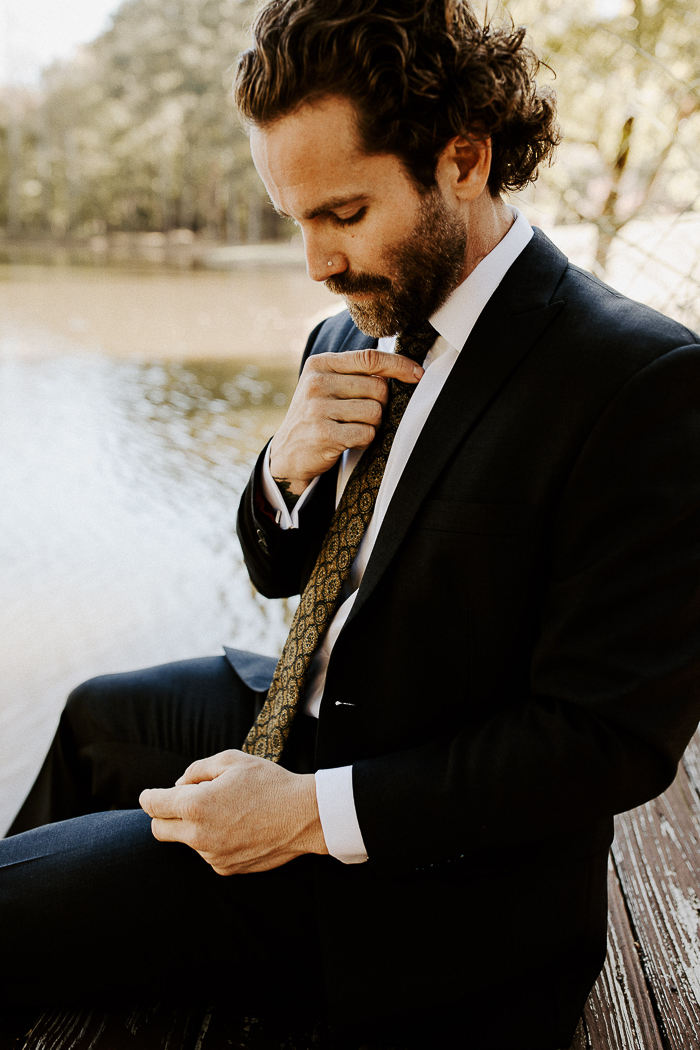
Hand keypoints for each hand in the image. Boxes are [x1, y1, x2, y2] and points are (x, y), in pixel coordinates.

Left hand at [139, 750, 328, 874]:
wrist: (303, 816)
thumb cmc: (269, 782)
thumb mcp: (232, 760)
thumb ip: (197, 769)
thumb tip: (179, 784)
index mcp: (196, 805)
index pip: (153, 805)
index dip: (148, 797)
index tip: (149, 795)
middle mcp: (199, 835)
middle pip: (160, 830)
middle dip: (163, 815)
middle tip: (180, 803)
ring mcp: (212, 855)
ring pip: (187, 841)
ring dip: (194, 827)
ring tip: (226, 810)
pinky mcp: (225, 868)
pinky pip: (207, 853)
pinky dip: (212, 840)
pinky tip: (237, 827)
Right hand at [270, 348, 422, 494]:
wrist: (287, 452)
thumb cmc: (317, 416)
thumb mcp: (327, 386)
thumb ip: (355, 374)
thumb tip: (406, 369)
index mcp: (320, 364)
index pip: (370, 358)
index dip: (399, 365)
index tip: (418, 374)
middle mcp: (317, 383)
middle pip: (378, 388)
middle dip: (381, 405)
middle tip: (362, 416)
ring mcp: (318, 408)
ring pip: (375, 412)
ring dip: (372, 425)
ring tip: (352, 428)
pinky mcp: (324, 434)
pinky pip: (366, 433)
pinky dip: (364, 440)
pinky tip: (348, 441)